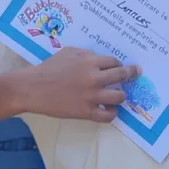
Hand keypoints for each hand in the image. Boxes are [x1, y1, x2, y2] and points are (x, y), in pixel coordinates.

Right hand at [24, 46, 138, 123]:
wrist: (33, 88)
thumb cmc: (48, 68)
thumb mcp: (68, 53)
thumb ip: (86, 55)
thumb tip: (99, 60)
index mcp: (90, 62)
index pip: (114, 62)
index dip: (119, 64)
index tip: (122, 67)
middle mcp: (94, 78)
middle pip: (122, 76)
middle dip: (131, 74)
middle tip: (135, 74)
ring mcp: (91, 96)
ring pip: (119, 96)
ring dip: (121, 95)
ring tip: (118, 96)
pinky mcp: (86, 112)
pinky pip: (108, 115)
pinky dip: (112, 113)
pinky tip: (110, 110)